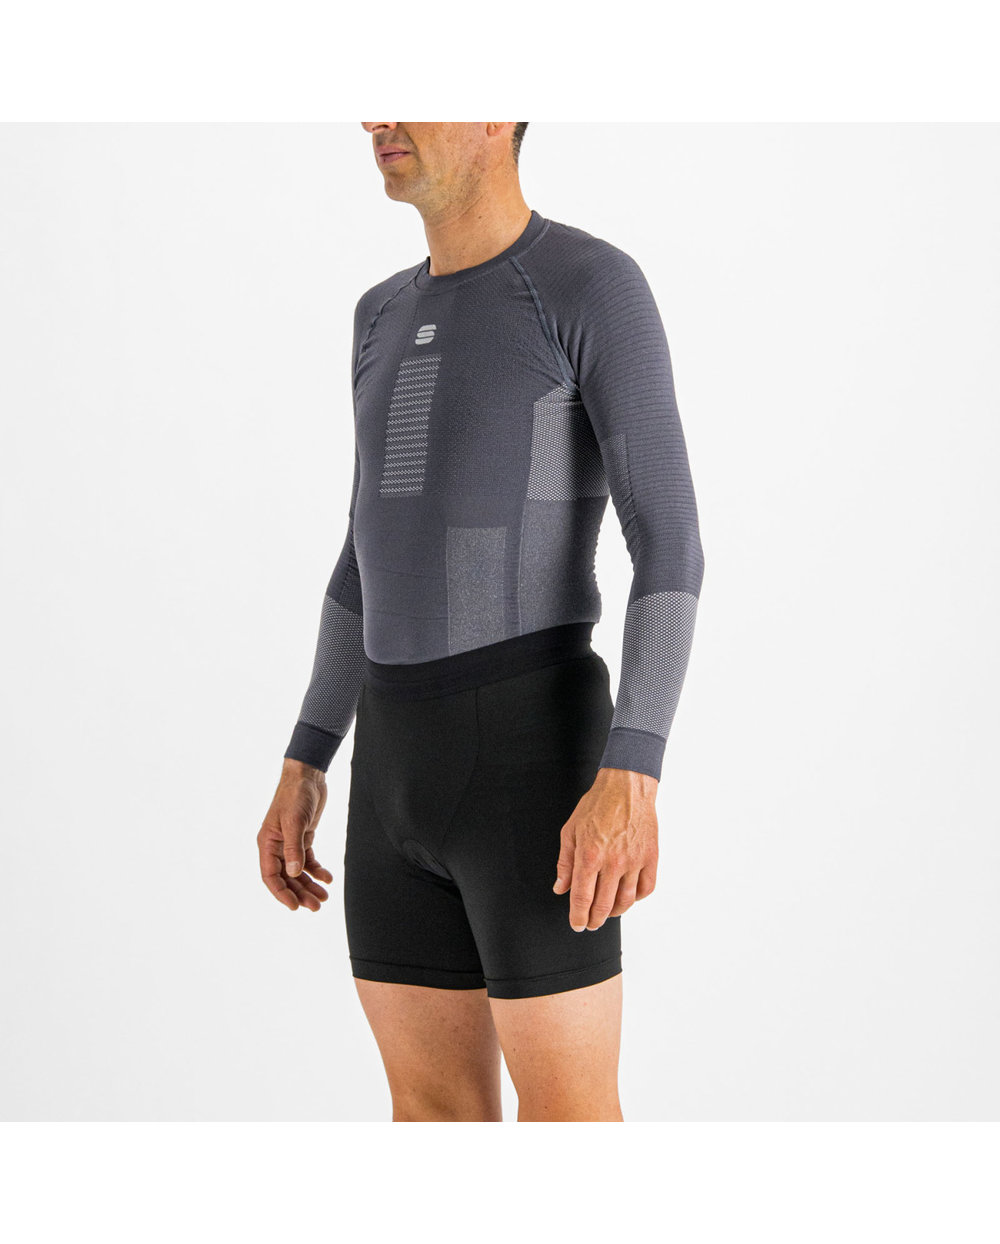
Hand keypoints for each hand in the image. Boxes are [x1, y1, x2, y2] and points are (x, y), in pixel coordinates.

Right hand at [257, 759, 333, 911]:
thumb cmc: (295, 795)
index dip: (281, 893)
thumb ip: (294, 848)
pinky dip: (317, 870)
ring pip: (298, 872)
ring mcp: (290, 843)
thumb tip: (293, 873)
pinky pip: (308, 861)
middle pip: (286, 878)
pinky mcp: (303, 838)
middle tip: (317, 906)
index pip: (270, 876)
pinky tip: (327, 878)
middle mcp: (276, 846)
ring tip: (324, 897)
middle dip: (300, 893)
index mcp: (267, 843)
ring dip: (309, 885)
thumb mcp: (294, 821)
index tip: (294, 907)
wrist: (308, 775)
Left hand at [553, 767, 658, 930]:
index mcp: (590, 855)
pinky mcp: (650, 857)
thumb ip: (565, 862)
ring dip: (614, 913)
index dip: (578, 916)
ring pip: (625, 901)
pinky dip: (636, 898)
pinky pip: (645, 888)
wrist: (626, 787)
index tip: (577, 924)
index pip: (582, 898)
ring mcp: (634, 861)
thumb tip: (560, 888)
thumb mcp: (570, 831)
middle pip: (603, 905)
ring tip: (607, 913)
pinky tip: (627, 897)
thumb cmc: (597, 806)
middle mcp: (613, 862)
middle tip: (590, 923)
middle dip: (594, 919)